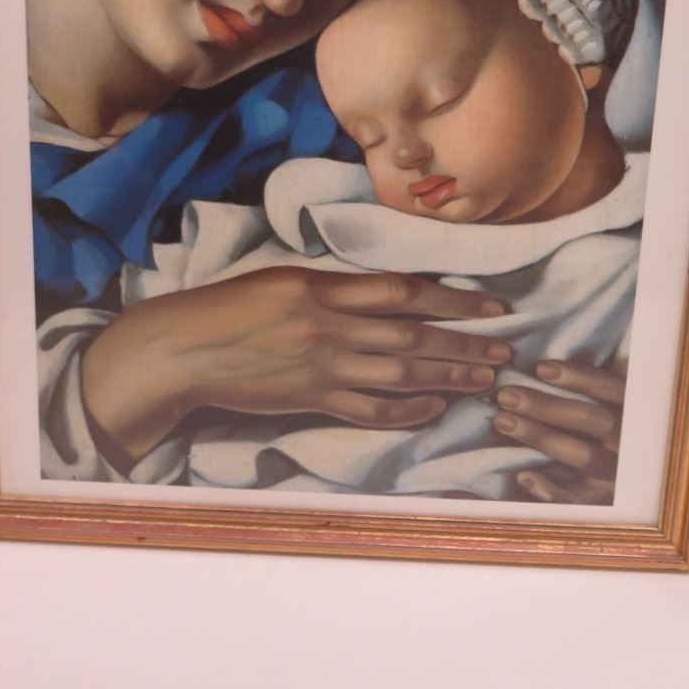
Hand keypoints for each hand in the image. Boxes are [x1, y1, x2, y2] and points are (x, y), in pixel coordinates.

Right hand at [82, 266, 511, 465]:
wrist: (183, 349)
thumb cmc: (228, 308)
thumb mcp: (282, 279)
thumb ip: (333, 287)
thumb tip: (385, 294)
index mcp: (322, 287)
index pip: (404, 292)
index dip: (454, 300)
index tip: (492, 307)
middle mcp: (329, 326)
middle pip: (413, 336)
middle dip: (465, 344)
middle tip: (505, 353)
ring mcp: (322, 366)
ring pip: (401, 373)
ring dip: (448, 377)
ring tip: (484, 381)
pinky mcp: (310, 399)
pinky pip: (369, 408)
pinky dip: (405, 409)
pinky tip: (433, 407)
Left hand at [493, 360, 625, 504]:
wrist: (642, 484)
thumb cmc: (618, 428)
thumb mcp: (621, 404)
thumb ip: (606, 384)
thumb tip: (571, 360)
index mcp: (637, 413)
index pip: (610, 389)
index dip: (578, 378)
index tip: (540, 368)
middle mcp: (630, 442)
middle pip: (591, 420)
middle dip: (546, 407)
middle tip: (506, 396)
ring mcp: (618, 474)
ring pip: (584, 455)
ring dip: (542, 438)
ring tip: (503, 421)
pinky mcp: (603, 502)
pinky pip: (581, 500)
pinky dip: (553, 490)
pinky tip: (524, 476)